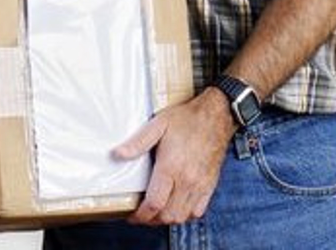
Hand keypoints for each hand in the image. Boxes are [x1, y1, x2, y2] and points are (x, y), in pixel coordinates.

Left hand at [114, 87, 236, 224]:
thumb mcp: (159, 124)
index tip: (132, 215)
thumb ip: (138, 141)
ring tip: (156, 211)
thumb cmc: (188, 119)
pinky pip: (198, 211)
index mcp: (171, 167)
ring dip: (167, 219)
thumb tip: (118, 154)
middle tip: (141, 214)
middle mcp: (187, 180)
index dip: (140, 215)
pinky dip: (185, 214)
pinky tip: (177, 206)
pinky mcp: (210, 185)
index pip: (154, 204)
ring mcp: (200, 185)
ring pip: (182, 217)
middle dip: (151, 220)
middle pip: (167, 216)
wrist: (217, 115)